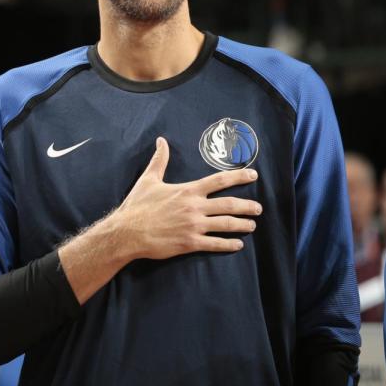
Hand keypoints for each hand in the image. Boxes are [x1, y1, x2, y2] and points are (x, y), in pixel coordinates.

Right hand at [111, 137, 261, 260]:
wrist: (127, 232)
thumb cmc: (137, 205)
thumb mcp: (148, 179)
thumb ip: (160, 160)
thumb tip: (161, 141)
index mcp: (187, 190)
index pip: (220, 180)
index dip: (239, 176)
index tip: (253, 175)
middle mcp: (194, 207)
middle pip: (230, 204)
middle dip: (248, 206)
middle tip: (258, 208)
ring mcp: (194, 226)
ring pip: (226, 224)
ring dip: (242, 225)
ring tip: (251, 225)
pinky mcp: (190, 243)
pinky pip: (215, 244)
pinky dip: (229, 244)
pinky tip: (237, 244)